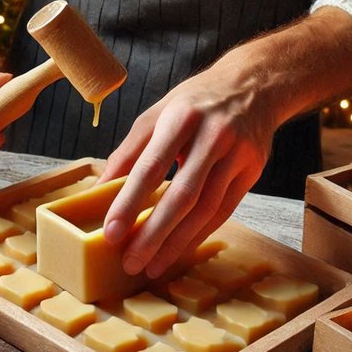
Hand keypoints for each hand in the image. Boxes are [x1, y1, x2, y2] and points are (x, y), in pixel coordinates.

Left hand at [99, 57, 274, 278]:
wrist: (252, 86)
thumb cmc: (194, 103)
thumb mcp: (156, 115)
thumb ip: (128, 152)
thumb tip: (99, 190)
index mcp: (181, 118)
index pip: (151, 167)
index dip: (130, 202)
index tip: (111, 232)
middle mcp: (213, 136)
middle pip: (182, 195)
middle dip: (154, 234)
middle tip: (131, 262)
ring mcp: (238, 155)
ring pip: (206, 209)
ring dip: (177, 243)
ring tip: (152, 266)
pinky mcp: (252, 172)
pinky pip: (223, 211)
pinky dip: (199, 234)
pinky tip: (179, 250)